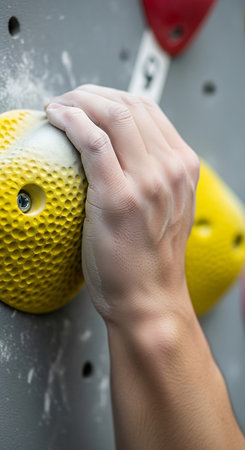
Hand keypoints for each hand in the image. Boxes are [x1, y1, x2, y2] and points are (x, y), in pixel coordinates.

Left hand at [45, 85, 199, 324]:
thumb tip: (117, 153)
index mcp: (181, 167)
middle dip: (91, 93)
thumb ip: (150, 176)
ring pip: (112, 115)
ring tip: (59, 107)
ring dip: (78, 101)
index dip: (112, 97)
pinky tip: (57, 118)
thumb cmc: (149, 261)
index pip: (147, 110)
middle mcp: (169, 169)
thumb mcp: (164, 208)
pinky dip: (72, 121)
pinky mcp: (120, 197)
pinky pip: (93, 142)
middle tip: (68, 100)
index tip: (89, 101)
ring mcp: (147, 182)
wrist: (150, 299)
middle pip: (129, 105)